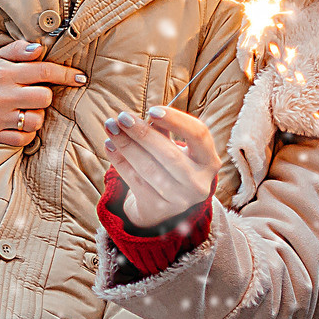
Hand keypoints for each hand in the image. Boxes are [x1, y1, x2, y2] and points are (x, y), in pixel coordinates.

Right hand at [0, 37, 84, 147]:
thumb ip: (20, 49)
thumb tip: (40, 48)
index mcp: (4, 73)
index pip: (43, 71)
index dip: (66, 74)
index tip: (80, 78)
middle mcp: (1, 95)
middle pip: (44, 97)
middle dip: (45, 96)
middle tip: (35, 95)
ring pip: (37, 120)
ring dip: (36, 116)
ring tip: (25, 110)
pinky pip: (25, 138)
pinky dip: (27, 133)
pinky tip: (19, 124)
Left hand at [103, 106, 217, 228]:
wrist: (162, 205)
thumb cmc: (169, 166)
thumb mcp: (175, 148)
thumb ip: (162, 131)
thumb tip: (138, 118)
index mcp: (209, 161)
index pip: (199, 134)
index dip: (176, 120)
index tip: (152, 110)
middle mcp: (199, 183)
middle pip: (169, 154)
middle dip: (143, 133)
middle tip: (122, 117)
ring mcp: (179, 199)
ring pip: (148, 168)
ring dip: (126, 145)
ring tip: (111, 128)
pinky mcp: (158, 208)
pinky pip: (135, 180)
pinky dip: (119, 161)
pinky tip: (109, 146)